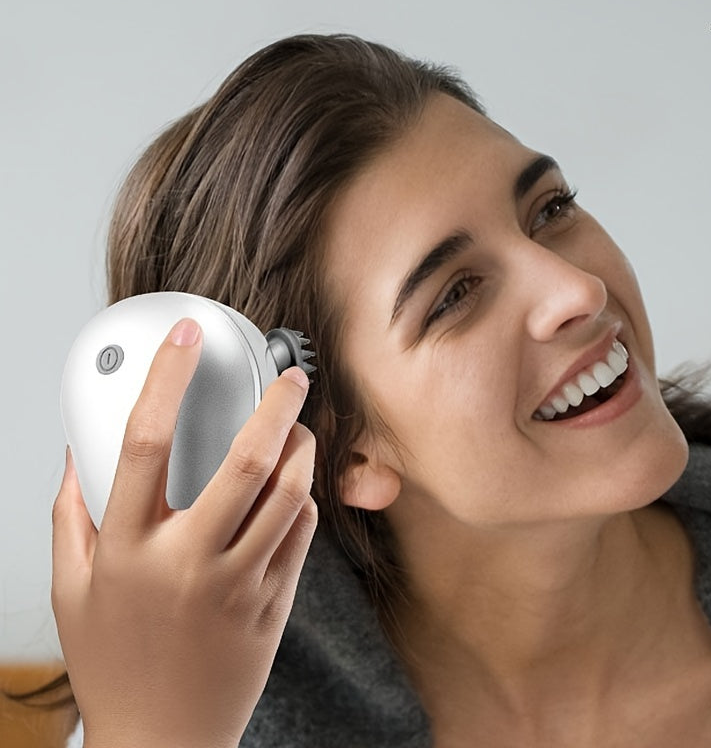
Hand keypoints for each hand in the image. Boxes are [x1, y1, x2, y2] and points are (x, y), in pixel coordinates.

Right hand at [52, 318, 316, 747]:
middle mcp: (188, 561)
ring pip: (290, 494)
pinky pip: (302, 535)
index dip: (167, 376)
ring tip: (299, 430)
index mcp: (129, 549)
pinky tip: (295, 487)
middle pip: (246, 461)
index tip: (188, 337)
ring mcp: (239, 584)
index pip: (144, 441)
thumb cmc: (115, 663)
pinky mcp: (274, 604)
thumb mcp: (72, 590)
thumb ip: (72, 516)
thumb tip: (79, 453)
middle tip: (291, 376)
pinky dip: (304, 498)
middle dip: (277, 405)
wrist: (162, 744)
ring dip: (303, 450)